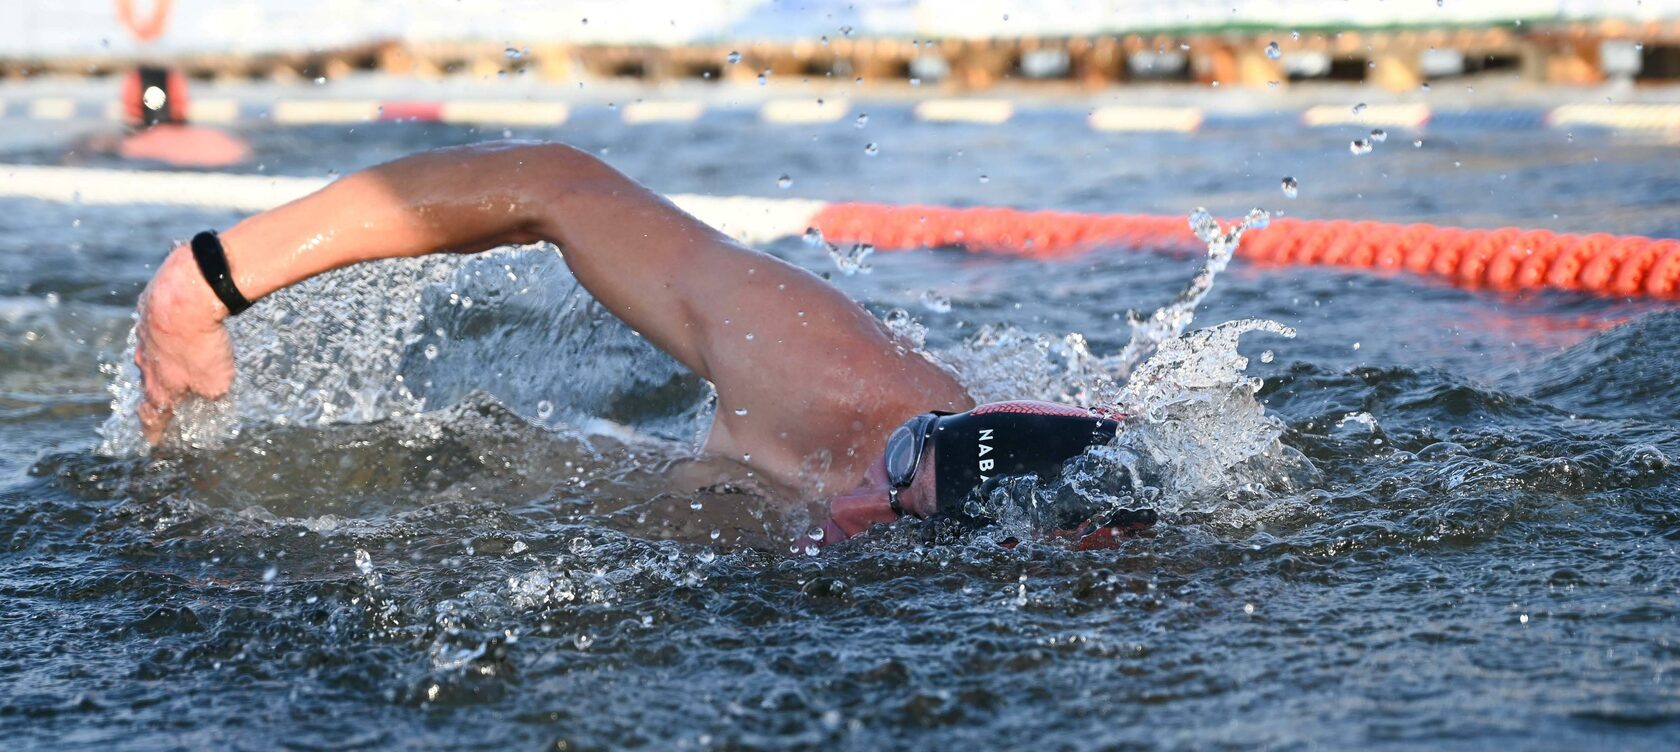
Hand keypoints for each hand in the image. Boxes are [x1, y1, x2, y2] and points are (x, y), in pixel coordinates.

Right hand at [134, 247, 235, 444]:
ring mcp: (144, 336)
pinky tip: (180, 326)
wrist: (184, 296)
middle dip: (160, 392)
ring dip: (164, 359)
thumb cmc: (200, 345)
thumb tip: (209, 395)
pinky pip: (157, 326)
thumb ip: (210, 395)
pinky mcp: (149, 310)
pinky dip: (167, 331)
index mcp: (159, 387)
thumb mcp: (216, 383)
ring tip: (178, 361)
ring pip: (152, 354)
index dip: (154, 430)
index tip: (154, 440)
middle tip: (170, 397)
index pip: (152, 416)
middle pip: (151, 383)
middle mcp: (145, 363)